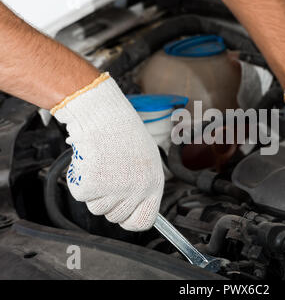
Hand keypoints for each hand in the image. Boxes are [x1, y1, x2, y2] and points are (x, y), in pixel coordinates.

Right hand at [53, 73, 163, 230]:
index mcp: (154, 184)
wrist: (104, 116)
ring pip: (96, 208)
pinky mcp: (93, 184)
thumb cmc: (124, 134)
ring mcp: (116, 188)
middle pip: (115, 217)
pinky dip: (78, 181)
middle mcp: (138, 189)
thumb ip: (144, 186)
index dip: (130, 220)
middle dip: (108, 200)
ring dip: (93, 191)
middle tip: (108, 174)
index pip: (144, 221)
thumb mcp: (147, 161)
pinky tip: (89, 162)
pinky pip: (80, 195)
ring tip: (101, 165)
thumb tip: (138, 210)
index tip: (123, 214)